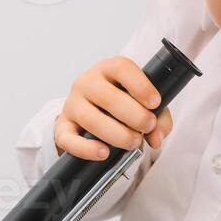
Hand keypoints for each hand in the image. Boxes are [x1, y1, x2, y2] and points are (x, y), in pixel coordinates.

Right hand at [54, 56, 174, 159]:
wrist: (89, 118)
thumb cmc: (121, 106)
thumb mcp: (143, 105)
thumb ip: (159, 119)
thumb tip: (157, 138)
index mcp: (108, 70)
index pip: (121, 68)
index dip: (140, 85)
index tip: (155, 102)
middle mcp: (86, 83)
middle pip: (107, 96)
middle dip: (133, 114)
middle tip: (148, 126)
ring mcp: (72, 105)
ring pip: (90, 118)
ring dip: (116, 133)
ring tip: (133, 142)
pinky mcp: (62, 128)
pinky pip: (69, 139)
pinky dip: (86, 148)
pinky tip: (104, 153)